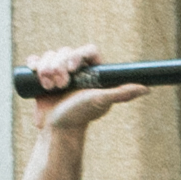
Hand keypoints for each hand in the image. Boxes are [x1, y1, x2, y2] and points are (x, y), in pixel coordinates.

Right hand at [25, 47, 144, 125]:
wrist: (57, 128)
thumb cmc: (80, 116)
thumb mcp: (100, 102)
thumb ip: (122, 93)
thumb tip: (146, 88)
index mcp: (93, 72)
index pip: (87, 50)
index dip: (77, 55)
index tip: (72, 69)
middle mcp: (77, 70)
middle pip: (65, 51)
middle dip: (58, 66)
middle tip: (60, 85)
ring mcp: (58, 71)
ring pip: (50, 54)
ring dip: (46, 69)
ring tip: (48, 87)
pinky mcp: (42, 75)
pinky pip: (36, 59)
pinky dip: (34, 63)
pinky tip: (34, 72)